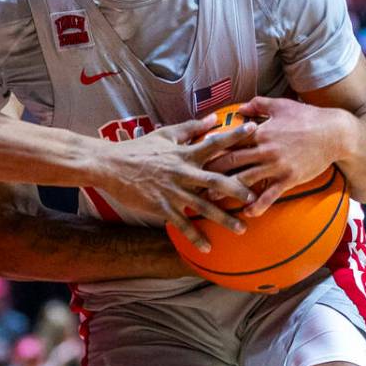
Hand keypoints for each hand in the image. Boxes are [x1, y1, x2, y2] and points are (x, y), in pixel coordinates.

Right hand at [100, 115, 259, 251]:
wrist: (110, 165)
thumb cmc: (138, 148)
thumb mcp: (165, 134)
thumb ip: (191, 127)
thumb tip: (213, 118)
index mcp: (184, 153)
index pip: (214, 143)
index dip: (234, 136)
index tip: (254, 131)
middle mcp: (182, 172)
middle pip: (215, 180)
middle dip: (236, 189)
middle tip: (254, 197)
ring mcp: (172, 191)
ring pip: (202, 206)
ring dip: (223, 218)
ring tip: (241, 229)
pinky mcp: (161, 206)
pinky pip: (181, 223)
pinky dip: (195, 236)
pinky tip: (207, 248)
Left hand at [207, 96, 348, 216]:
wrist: (335, 133)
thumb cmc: (307, 117)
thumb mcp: (280, 105)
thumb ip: (257, 104)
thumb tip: (239, 107)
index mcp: (260, 131)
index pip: (229, 140)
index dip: (211, 147)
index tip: (194, 154)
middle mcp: (264, 149)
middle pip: (231, 161)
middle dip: (210, 171)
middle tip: (192, 180)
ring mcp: (277, 165)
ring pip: (246, 179)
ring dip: (226, 190)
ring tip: (209, 199)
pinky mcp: (289, 178)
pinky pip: (271, 194)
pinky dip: (258, 204)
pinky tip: (247, 213)